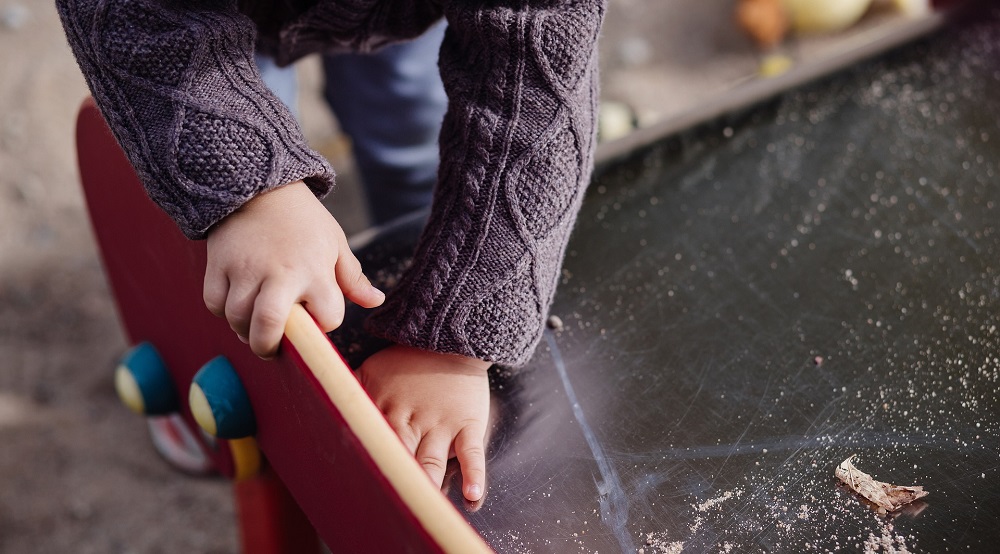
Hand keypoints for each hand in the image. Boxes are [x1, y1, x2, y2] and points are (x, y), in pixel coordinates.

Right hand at [203, 181, 383, 357]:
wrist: (259, 184)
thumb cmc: (303, 220)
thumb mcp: (335, 243)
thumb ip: (352, 278)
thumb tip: (376, 301)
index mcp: (315, 271)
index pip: (327, 318)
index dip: (325, 322)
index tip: (318, 315)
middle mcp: (279, 274)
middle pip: (268, 327)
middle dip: (269, 347)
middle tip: (272, 348)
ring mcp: (245, 270)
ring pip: (238, 319)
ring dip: (245, 331)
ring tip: (255, 326)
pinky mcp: (219, 264)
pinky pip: (215, 303)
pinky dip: (224, 311)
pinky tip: (237, 305)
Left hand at [357, 345, 490, 501]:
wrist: (450, 341)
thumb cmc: (407, 363)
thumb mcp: (371, 371)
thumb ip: (349, 394)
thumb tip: (319, 409)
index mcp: (384, 409)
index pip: (369, 444)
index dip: (362, 468)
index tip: (354, 491)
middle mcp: (411, 419)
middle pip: (399, 457)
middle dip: (393, 482)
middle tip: (385, 509)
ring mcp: (441, 423)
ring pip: (431, 461)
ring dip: (427, 484)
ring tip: (423, 505)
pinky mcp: (467, 424)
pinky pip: (472, 452)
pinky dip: (474, 474)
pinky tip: (472, 494)